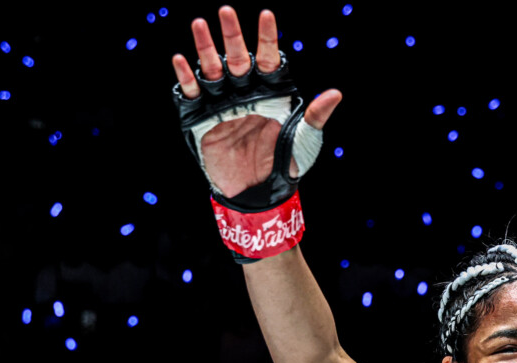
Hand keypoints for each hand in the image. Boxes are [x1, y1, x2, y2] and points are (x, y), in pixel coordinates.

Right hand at [171, 6, 341, 197]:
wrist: (260, 191)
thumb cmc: (286, 163)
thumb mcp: (305, 140)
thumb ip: (316, 116)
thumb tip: (335, 94)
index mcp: (270, 92)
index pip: (269, 59)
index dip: (266, 38)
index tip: (266, 15)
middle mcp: (245, 92)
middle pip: (237, 57)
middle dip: (232, 35)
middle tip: (226, 11)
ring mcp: (222, 102)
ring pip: (211, 68)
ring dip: (204, 47)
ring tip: (199, 24)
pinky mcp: (201, 117)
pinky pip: (191, 93)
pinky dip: (185, 77)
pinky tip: (181, 60)